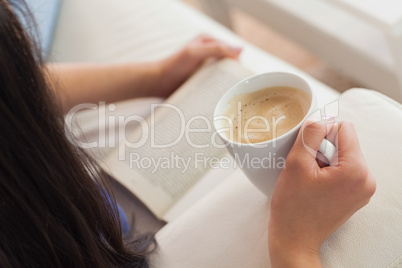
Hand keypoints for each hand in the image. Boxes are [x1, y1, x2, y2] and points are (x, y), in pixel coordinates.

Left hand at [156, 34, 242, 96]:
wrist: (158, 81)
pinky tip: (221, 95)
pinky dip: (219, 88)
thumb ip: (216, 49)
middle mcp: (209, 51)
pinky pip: (215, 82)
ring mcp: (206, 65)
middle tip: (236, 87)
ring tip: (230, 93)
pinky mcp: (202, 78)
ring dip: (226, 82)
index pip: (232, 50)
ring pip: (224, 73)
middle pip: (229, 62)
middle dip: (233, 73)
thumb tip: (240, 49)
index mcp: (209, 40)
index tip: (241, 77)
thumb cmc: (173, 65)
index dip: (237, 63)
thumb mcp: (195, 52)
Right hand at [268, 119, 375, 266]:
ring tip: (309, 179)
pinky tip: (313, 185)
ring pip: (342, 155)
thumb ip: (310, 134)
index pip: (344, 128)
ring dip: (323, 160)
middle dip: (322, 149)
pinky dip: (327, 171)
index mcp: (357, 170)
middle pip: (345, 142)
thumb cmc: (293, 208)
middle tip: (306, 170)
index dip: (320, 134)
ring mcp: (362, 189)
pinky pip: (343, 169)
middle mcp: (367, 180)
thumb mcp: (296, 164)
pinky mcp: (355, 194)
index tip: (307, 152)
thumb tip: (321, 118)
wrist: (294, 238)